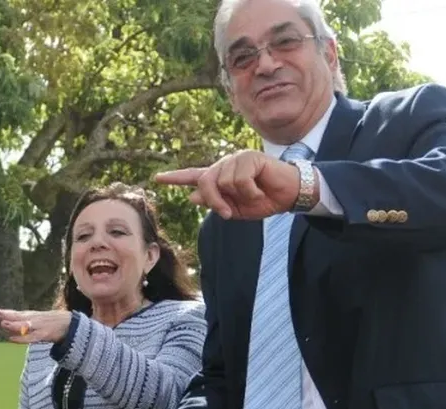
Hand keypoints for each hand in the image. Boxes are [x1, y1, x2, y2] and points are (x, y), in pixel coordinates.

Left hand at [0, 306, 71, 343]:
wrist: (69, 323)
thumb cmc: (48, 323)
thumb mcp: (31, 323)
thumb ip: (18, 326)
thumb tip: (4, 328)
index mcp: (26, 316)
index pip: (8, 312)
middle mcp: (29, 318)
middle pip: (12, 315)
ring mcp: (37, 326)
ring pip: (22, 325)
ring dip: (12, 324)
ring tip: (2, 322)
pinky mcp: (44, 334)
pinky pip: (31, 337)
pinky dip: (21, 338)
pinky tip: (12, 339)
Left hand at [155, 150, 306, 219]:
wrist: (289, 195)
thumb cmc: (264, 200)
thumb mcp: (237, 208)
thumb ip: (215, 203)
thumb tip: (192, 197)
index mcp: (220, 178)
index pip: (194, 176)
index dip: (175, 178)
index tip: (157, 178)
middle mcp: (224, 166)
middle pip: (204, 181)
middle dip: (214, 200)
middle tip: (228, 213)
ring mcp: (236, 159)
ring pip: (222, 182)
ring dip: (238, 197)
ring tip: (254, 195)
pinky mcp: (249, 157)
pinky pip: (239, 180)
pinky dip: (250, 191)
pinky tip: (260, 188)